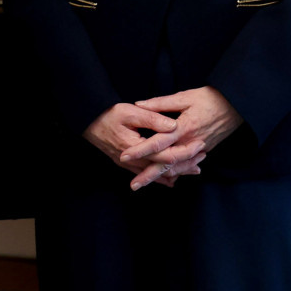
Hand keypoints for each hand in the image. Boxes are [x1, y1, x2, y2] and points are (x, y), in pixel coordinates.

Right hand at [83, 104, 205, 191]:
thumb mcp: (129, 112)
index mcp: (137, 148)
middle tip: (202, 159)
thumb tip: (173, 126)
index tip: (200, 144)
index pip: (166, 155)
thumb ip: (152, 119)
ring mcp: (130, 166)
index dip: (185, 151)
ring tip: (194, 169)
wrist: (87, 123)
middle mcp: (134, 162)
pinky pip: (148, 174)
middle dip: (185, 164)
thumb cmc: (107, 114)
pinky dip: (162, 176)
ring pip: (158, 174)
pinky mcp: (127, 165)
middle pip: (165, 168)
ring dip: (177, 171)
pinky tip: (171, 179)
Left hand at [125, 87, 243, 186]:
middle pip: (165, 163)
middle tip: (132, 185)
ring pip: (177, 168)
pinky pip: (187, 166)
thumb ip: (160, 103)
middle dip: (148, 175)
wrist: (236, 106)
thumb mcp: (184, 97)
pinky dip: (177, 173)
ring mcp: (198, 149)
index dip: (140, 150)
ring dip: (160, 178)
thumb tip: (138, 104)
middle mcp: (190, 143)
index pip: (157, 143)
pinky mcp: (204, 150)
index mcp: (183, 128)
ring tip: (145, 184)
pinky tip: (168, 179)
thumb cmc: (209, 98)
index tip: (124, 156)